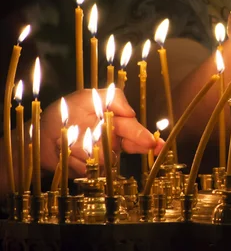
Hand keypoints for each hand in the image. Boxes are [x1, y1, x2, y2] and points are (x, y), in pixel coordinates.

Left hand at [40, 89, 163, 176]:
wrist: (38, 135)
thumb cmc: (62, 113)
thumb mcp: (86, 97)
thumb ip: (112, 99)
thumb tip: (131, 112)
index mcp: (114, 122)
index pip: (134, 129)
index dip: (145, 137)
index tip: (154, 142)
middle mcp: (112, 140)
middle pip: (127, 146)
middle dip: (133, 144)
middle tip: (143, 145)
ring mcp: (100, 157)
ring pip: (107, 160)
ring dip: (88, 151)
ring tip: (70, 142)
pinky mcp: (88, 171)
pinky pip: (89, 170)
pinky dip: (75, 162)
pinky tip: (66, 153)